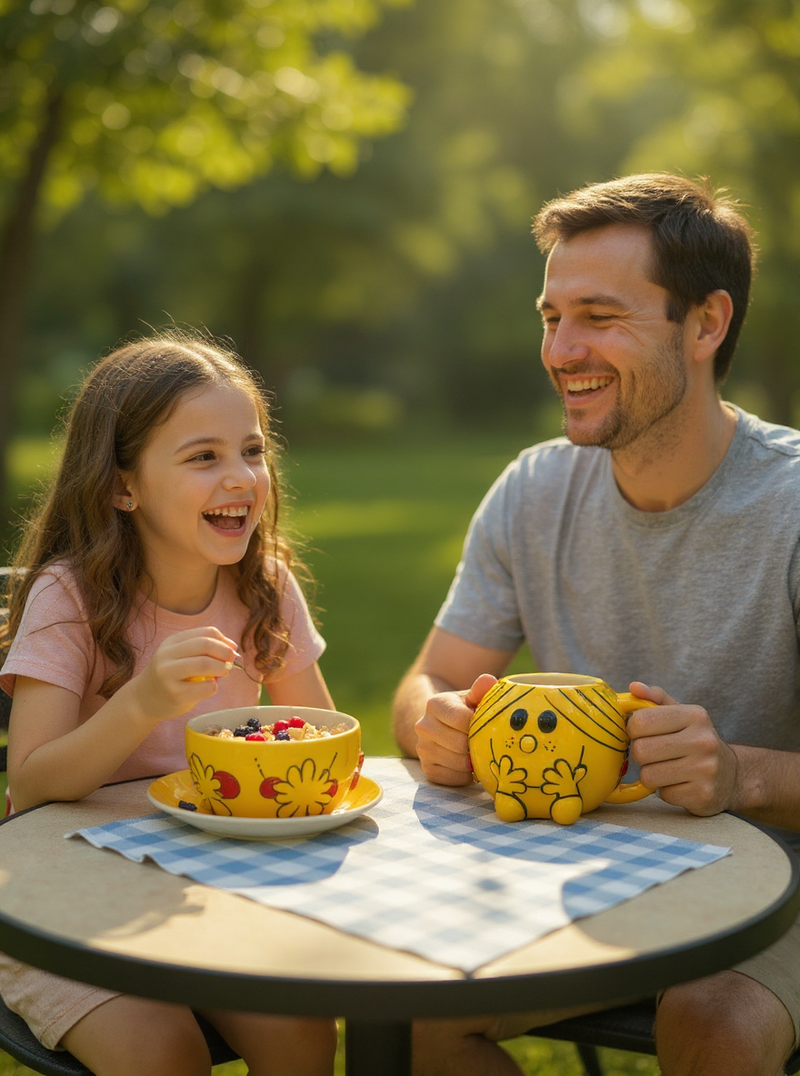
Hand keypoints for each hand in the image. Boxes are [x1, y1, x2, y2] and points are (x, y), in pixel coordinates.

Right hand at [130, 627, 239, 725]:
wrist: (143, 699)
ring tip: (224, 673)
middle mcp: (167, 655)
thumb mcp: (179, 656)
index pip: (206, 633)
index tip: (232, 649)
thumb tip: (233, 648)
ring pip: (204, 664)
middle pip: (205, 645)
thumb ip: (202, 650)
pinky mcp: (175, 694)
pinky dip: (214, 687)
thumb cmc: (169, 676)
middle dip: (225, 652)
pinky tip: (210, 688)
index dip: (224, 640)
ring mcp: (169, 675)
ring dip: (222, 668)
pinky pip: (205, 687)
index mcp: (172, 642)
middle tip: (232, 660)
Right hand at [414, 673, 496, 785]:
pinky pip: (453, 778)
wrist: (441, 726)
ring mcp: (422, 749)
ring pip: (458, 763)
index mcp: (434, 704)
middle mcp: (423, 726)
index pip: (463, 720)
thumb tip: (489, 681)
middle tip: (483, 742)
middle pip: (460, 744)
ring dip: (472, 762)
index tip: (485, 724)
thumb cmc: (463, 710)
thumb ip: (481, 690)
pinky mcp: (427, 769)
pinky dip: (465, 775)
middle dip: (476, 745)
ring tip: (477, 753)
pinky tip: (468, 765)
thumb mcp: (472, 697)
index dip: (479, 725)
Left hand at [626, 681, 738, 815]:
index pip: (641, 721)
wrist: (732, 775)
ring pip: (648, 775)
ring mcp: (705, 770)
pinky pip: (662, 794)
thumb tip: (633, 687)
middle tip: (654, 753)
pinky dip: (665, 790)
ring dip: (651, 774)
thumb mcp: (682, 715)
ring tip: (666, 768)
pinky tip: (680, 783)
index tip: (641, 733)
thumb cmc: (696, 740)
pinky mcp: (703, 795)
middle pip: (641, 750)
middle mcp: (703, 741)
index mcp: (695, 715)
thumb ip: (656, 699)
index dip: (633, 729)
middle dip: (640, 754)